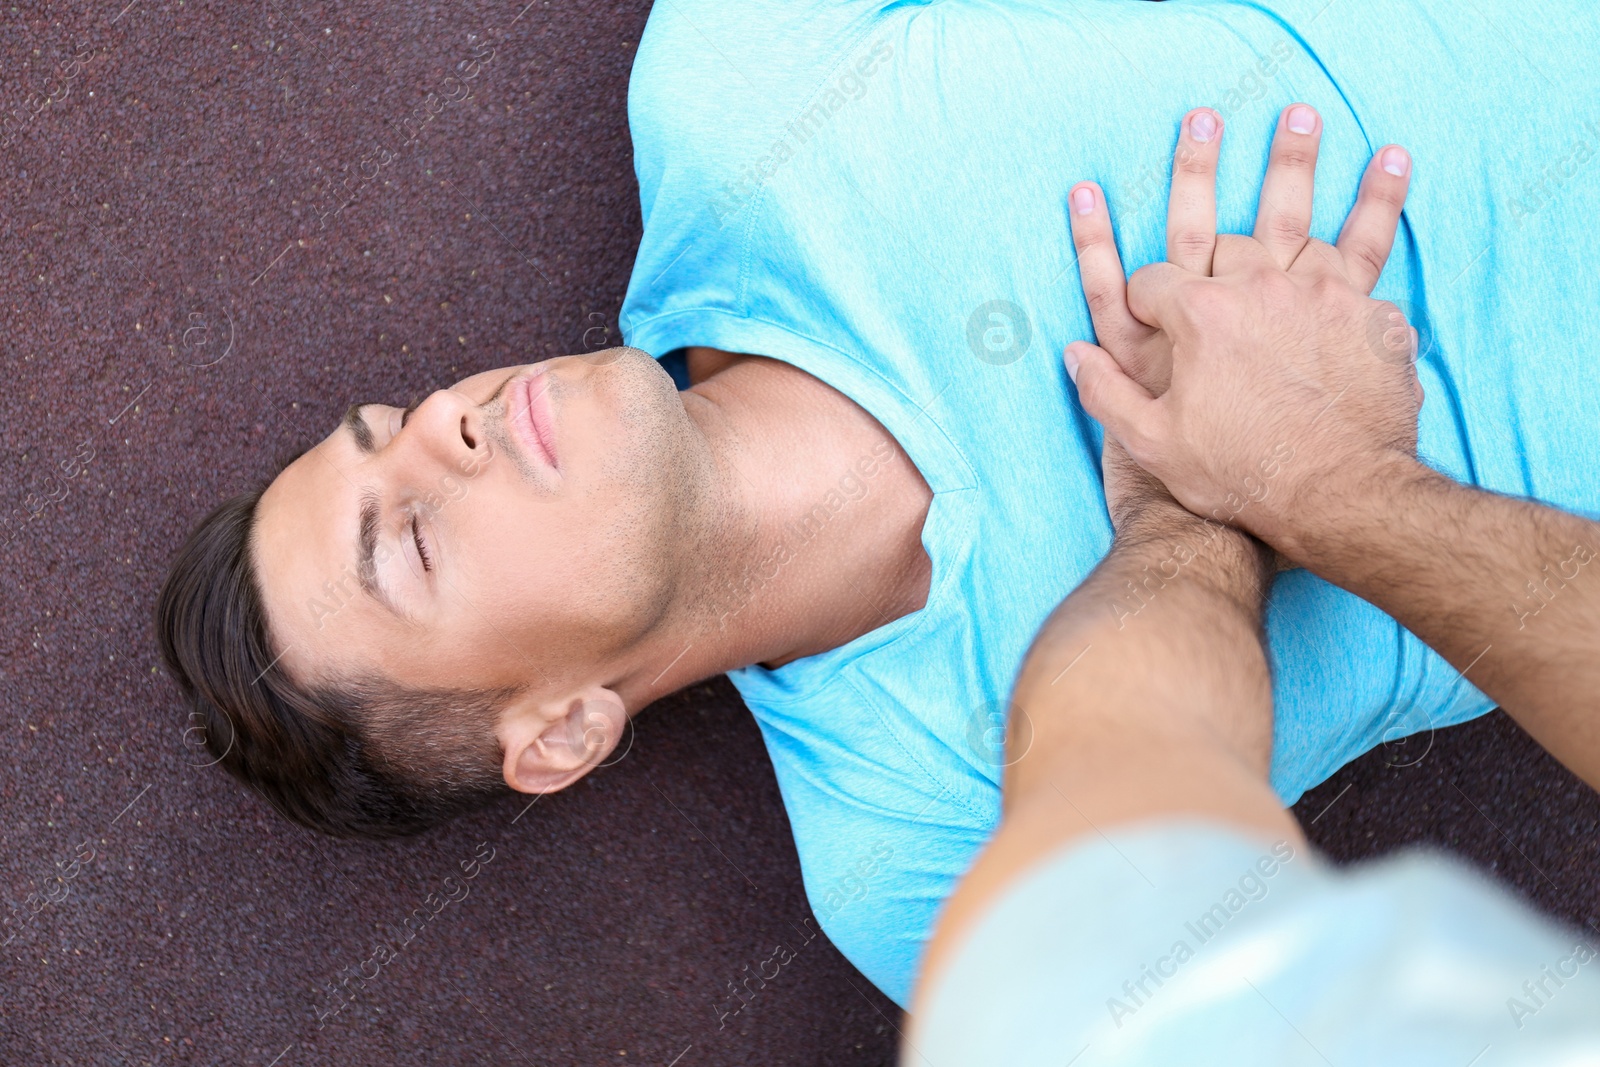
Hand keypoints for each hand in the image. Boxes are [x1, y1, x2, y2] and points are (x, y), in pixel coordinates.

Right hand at [1066, 105, 1419, 556]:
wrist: (1337, 494)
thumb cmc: (1240, 474)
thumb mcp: (1151, 445)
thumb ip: (1105, 394)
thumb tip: (1073, 354)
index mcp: (1194, 316)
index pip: (1151, 283)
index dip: (1141, 296)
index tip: (1147, 315)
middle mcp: (1253, 286)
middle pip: (1218, 224)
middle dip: (1198, 172)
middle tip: (1198, 119)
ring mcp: (1316, 290)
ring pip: (1300, 213)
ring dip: (1295, 159)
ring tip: (1299, 117)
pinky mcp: (1367, 309)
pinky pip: (1371, 246)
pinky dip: (1380, 201)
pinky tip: (1391, 165)